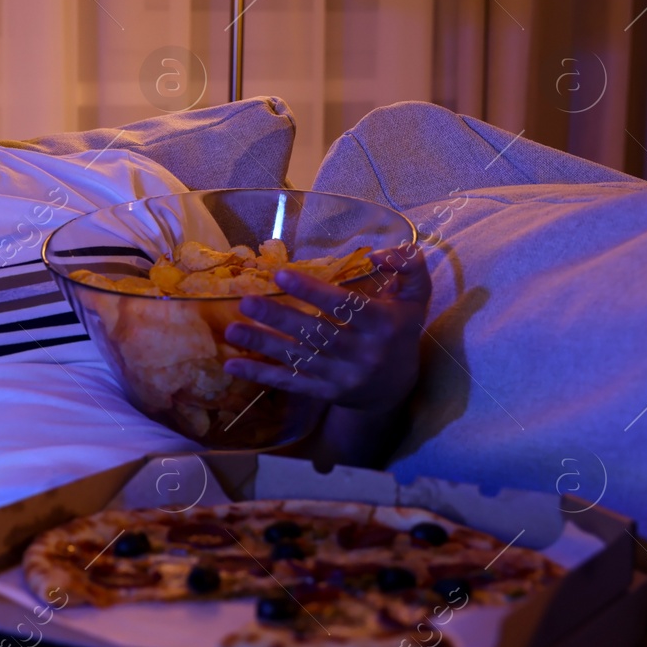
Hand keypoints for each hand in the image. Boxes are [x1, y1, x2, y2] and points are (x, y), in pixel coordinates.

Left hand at [222, 244, 430, 412]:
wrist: (396, 385)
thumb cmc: (399, 329)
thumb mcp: (414, 296)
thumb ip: (408, 266)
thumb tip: (379, 253)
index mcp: (383, 324)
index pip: (345, 307)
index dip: (313, 291)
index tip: (280, 275)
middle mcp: (363, 353)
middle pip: (316, 334)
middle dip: (279, 317)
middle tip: (245, 301)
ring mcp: (343, 377)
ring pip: (299, 359)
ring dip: (262, 345)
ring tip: (231, 329)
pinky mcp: (325, 393)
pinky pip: (290, 383)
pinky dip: (261, 375)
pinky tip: (232, 365)